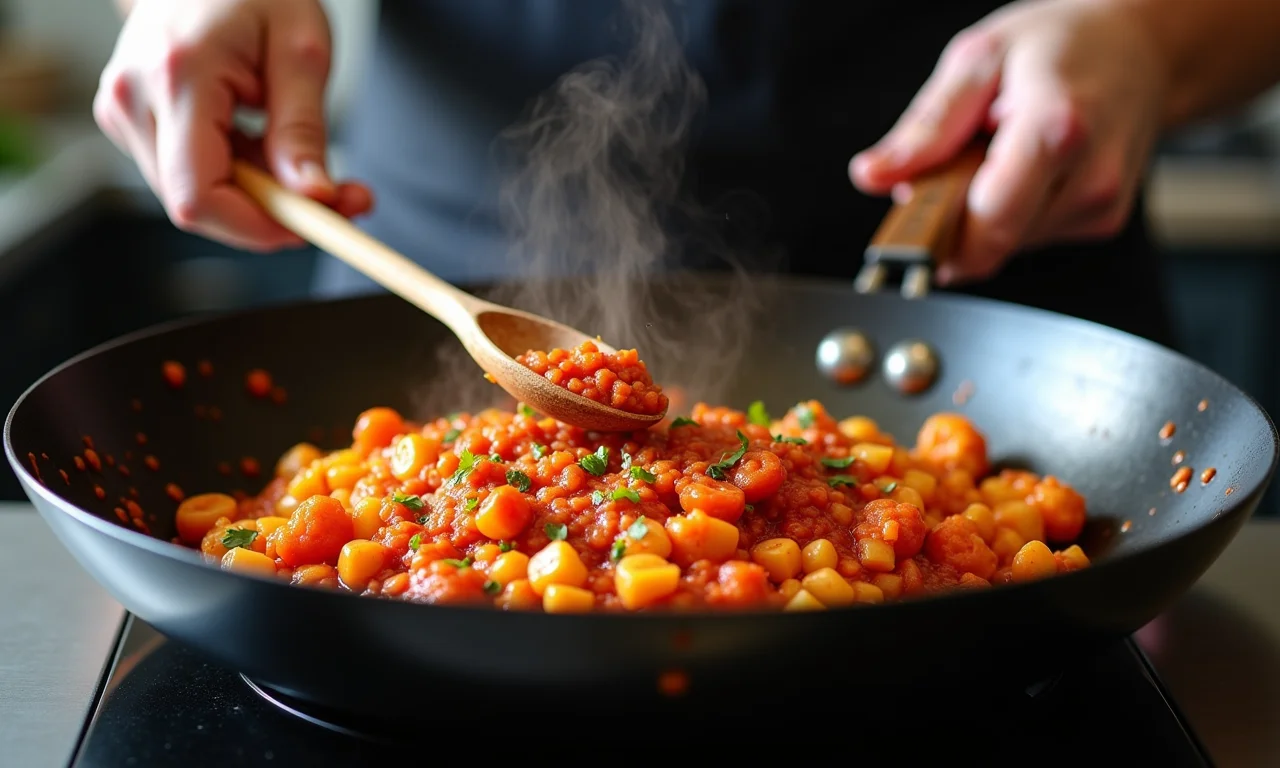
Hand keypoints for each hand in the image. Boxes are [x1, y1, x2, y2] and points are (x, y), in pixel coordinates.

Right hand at [93, 0, 371, 251]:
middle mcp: (133, 98)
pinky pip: (188, 174)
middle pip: (198, 204)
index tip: (314, 225)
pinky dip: (238, 175)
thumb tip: (314, 197)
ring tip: (298, 155)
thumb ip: (304, 130)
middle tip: (341, 197)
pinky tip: (263, 143)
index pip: (199, 195)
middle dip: (271, 214)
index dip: (256, 229)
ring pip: (196, 194)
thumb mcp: (302, 51)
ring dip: (258, 194)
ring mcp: (124, 110)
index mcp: (176, 75)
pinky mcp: (130, 119)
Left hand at [850, 0, 1167, 285]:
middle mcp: (1089, 175)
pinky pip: (1030, 237)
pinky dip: (1011, 212)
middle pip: (991, 241)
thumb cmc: (1065, 43)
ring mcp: (1100, 204)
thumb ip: (925, 127)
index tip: (907, 222)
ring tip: (997, 155)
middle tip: (951, 165)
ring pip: (1007, 245)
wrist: (1143, 47)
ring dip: (981, 213)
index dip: (936, 235)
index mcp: (1057, 128)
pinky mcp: (1102, 221)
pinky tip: (1024, 169)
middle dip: (952, 218)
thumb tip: (872, 175)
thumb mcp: (979, 59)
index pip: (988, 222)